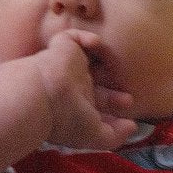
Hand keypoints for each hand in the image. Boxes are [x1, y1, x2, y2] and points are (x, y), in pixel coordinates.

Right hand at [32, 32, 137, 150]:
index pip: (98, 102)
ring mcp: (67, 67)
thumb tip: (132, 127)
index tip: (129, 103)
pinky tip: (95, 43)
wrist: (40, 95)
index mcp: (78, 105)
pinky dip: (85, 36)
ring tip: (115, 57)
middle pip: (95, 81)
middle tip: (127, 84)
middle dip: (112, 82)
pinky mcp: (61, 49)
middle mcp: (73, 86)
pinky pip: (73, 37)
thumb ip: (116, 135)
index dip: (114, 102)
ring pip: (86, 58)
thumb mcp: (95, 135)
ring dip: (101, 57)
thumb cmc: (67, 117)